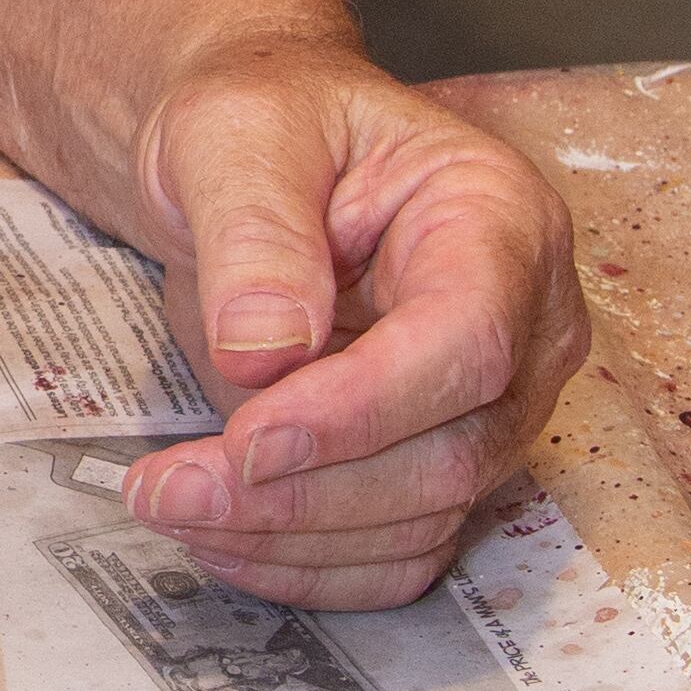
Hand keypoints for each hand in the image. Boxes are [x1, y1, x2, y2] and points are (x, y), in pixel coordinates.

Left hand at [118, 44, 587, 610]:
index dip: (363, 409)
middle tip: (167, 488)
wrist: (251, 161)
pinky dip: (304, 565)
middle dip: (303, 493)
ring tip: (166, 500)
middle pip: (450, 454)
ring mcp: (491, 406)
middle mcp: (524, 325)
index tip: (248, 439)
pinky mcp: (438, 462)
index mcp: (499, 220)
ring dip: (288, 539)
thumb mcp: (236, 133)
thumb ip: (254, 230)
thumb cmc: (260, 125)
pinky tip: (214, 534)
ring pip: (421, 520)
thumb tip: (266, 350)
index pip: (469, 342)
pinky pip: (395, 553)